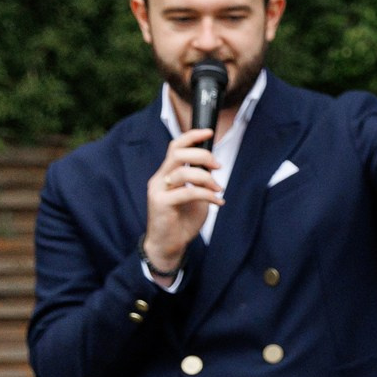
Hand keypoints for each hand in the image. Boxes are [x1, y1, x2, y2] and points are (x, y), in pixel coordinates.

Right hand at [142, 128, 222, 274]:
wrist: (169, 244)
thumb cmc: (182, 220)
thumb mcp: (196, 196)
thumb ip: (200, 180)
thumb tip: (213, 167)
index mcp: (167, 173)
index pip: (175, 147)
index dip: (191, 136)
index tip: (208, 132)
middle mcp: (160, 178)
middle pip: (178, 152)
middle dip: (202, 155)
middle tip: (217, 167)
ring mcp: (158, 190)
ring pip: (183, 172)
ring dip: (207, 178)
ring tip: (218, 189)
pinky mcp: (160, 203)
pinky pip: (187, 192)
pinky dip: (206, 194)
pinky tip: (217, 201)